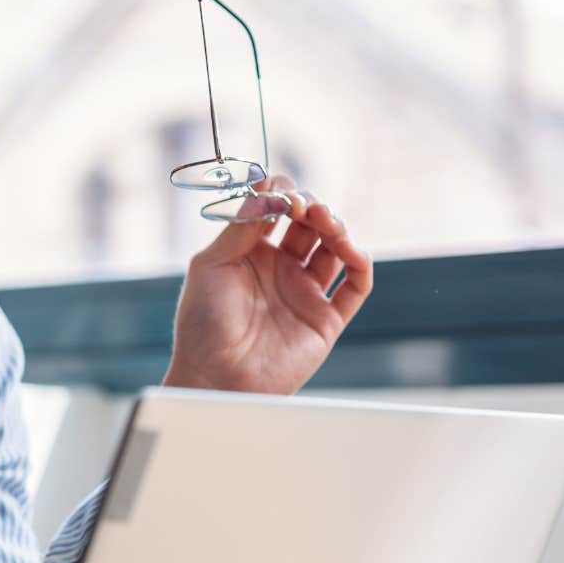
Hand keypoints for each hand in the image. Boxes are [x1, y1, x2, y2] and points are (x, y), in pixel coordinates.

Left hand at [163, 174, 373, 394]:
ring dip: (336, 228)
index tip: (279, 191)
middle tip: (304, 205)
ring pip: (335, 248)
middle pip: (310, 224)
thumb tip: (266, 187)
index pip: (278, 211)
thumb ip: (241, 226)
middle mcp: (281, 269)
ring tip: (325, 221)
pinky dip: (361, 264)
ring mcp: (304, 292)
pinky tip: (351, 251)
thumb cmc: (202, 323)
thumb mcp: (212, 264)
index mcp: (251, 253)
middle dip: (312, 206)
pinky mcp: (325, 318)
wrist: (214, 375)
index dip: (282, 195)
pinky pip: (355, 286)